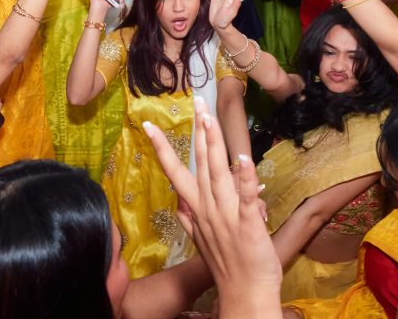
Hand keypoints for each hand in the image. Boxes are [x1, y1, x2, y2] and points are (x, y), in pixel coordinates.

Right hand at [145, 99, 281, 311]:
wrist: (244, 294)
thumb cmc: (227, 266)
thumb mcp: (201, 240)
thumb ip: (190, 218)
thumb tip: (179, 201)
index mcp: (196, 210)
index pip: (175, 172)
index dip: (162, 148)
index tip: (149, 126)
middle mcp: (207, 209)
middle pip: (198, 164)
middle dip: (197, 132)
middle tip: (196, 103)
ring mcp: (226, 215)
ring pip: (217, 173)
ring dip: (213, 144)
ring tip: (209, 118)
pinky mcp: (247, 223)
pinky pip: (244, 196)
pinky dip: (243, 177)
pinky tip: (241, 158)